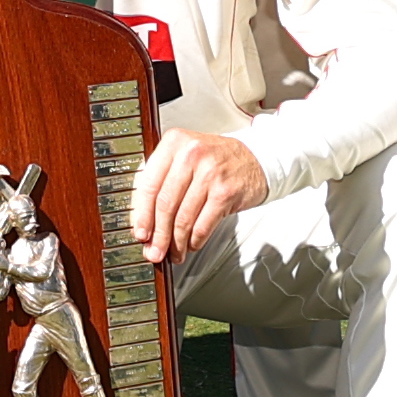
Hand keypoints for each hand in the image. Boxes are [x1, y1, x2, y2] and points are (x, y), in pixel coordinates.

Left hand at [130, 130, 270, 264]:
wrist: (257, 158)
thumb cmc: (216, 160)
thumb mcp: (185, 156)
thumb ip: (161, 179)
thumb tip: (141, 219)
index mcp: (174, 142)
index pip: (149, 183)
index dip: (141, 214)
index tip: (139, 233)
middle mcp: (191, 154)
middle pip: (165, 203)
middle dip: (158, 234)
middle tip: (154, 251)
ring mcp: (210, 172)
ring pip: (183, 218)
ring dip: (176, 242)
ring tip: (173, 253)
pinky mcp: (226, 192)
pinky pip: (203, 225)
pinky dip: (195, 240)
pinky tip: (191, 245)